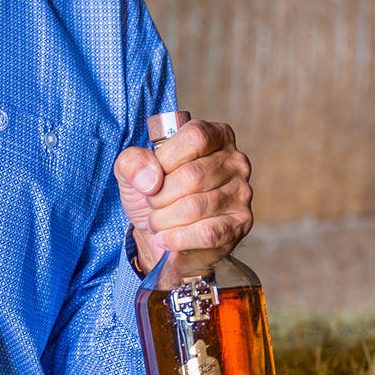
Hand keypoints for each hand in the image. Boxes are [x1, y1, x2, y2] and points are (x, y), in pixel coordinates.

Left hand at [114, 119, 252, 274]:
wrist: (160, 233)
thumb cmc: (153, 193)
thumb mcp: (132, 170)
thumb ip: (132, 162)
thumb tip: (151, 179)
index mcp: (215, 136)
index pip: (195, 138)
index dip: (166, 159)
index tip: (152, 177)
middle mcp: (235, 161)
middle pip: (193, 175)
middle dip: (160, 196)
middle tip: (151, 204)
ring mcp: (242, 192)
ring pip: (195, 207)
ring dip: (164, 219)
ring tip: (156, 222)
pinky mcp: (241, 224)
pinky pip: (207, 233)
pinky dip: (177, 239)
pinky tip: (165, 239)